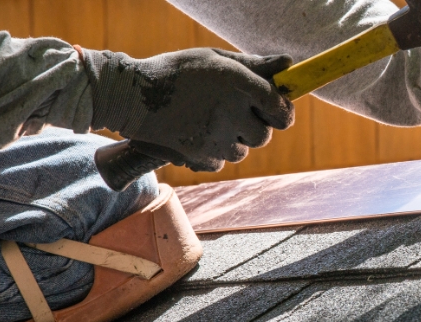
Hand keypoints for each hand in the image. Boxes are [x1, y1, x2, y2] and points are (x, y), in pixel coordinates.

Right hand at [83, 48, 293, 171]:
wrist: (132, 96)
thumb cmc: (178, 72)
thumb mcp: (216, 60)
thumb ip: (254, 66)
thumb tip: (288, 66)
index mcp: (238, 84)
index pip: (280, 109)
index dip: (283, 112)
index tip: (277, 111)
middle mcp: (231, 113)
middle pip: (263, 136)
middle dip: (254, 127)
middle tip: (234, 114)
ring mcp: (216, 138)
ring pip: (242, 151)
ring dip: (233, 140)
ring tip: (209, 121)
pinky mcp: (200, 157)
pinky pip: (220, 162)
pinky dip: (213, 153)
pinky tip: (196, 133)